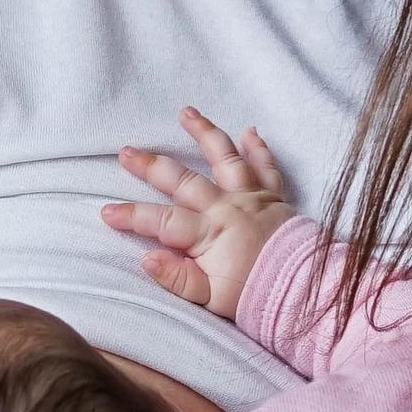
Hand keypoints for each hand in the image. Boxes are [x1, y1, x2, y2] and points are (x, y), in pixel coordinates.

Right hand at [102, 107, 296, 317]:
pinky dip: (258, 148)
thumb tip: (146, 259)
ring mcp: (252, 197)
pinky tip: (250, 131)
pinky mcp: (274, 197)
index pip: (160, 221)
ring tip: (185, 113)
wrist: (305, 290)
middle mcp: (228, 207)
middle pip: (183, 181)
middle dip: (152, 165)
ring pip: (225, 157)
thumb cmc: (255, 297)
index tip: (106, 212)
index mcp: (209, 234)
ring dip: (204, 133)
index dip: (131, 216)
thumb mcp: (211, 298)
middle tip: (126, 152)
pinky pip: (266, 167)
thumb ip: (177, 278)